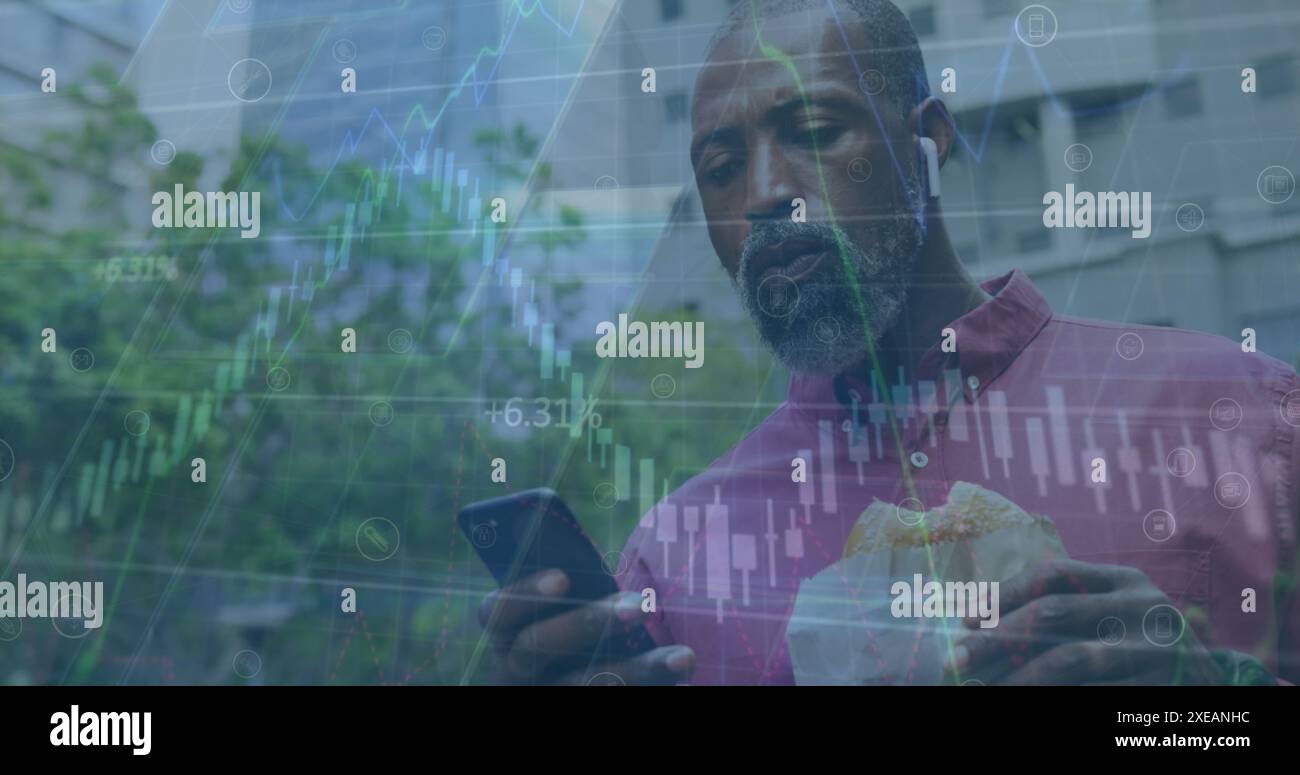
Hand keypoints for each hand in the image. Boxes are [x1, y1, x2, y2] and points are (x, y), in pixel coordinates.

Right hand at [478, 569, 695, 684]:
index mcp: (505, 631)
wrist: (573, 675)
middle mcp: (514, 669)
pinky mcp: (571, 710)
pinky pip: (608, 702)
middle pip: (540, 647)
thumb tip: (612, 565)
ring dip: (638, 670)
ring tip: (683, 657)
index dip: (528, 593)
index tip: (564, 578)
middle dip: (590, 624)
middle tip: (640, 606)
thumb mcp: (567, 607)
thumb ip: (578, 588)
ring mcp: (544, 694)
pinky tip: (683, 681)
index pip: (499, 610)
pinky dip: (650, 689)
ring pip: (584, 685)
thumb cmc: (578, 623)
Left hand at [944, 559, 1223, 684]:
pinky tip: (1022, 702)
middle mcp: (1144, 606)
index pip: (1053, 574)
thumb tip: (979, 627)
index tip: (967, 618)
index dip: (1004, 593)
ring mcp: (1157, 649)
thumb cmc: (1143, 648)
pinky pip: (1093, 693)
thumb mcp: (1114, 617)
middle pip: (1053, 613)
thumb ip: (1064, 612)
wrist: (1214, 690)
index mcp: (1126, 580)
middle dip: (995, 637)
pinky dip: (1052, 698)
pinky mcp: (1161, 689)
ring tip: (982, 689)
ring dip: (1017, 676)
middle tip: (955, 660)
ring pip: (1069, 659)